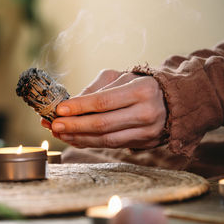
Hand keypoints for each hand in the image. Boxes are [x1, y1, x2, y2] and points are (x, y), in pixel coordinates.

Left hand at [41, 69, 166, 148]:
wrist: (169, 101)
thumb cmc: (138, 85)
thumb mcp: (119, 77)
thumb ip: (95, 88)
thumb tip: (69, 103)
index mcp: (142, 90)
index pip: (104, 101)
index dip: (79, 107)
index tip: (59, 109)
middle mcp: (147, 112)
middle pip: (103, 124)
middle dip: (74, 125)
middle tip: (54, 125)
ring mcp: (147, 132)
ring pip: (106, 140)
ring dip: (78, 137)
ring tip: (59, 133)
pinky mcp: (143, 143)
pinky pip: (110, 146)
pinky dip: (89, 142)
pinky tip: (74, 138)